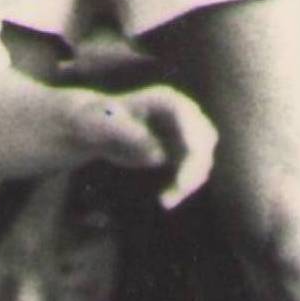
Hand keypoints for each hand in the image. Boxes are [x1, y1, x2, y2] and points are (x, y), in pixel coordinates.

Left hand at [72, 82, 216, 207]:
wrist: (95, 130)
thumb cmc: (97, 120)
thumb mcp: (105, 124)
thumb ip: (128, 133)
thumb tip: (157, 153)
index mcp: (166, 99)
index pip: (189, 118)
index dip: (193, 140)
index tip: (189, 161)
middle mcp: (182, 114)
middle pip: (204, 139)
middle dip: (196, 165)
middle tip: (181, 188)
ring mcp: (184, 133)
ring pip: (202, 159)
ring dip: (189, 182)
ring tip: (166, 201)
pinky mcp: (181, 152)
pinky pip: (191, 172)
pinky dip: (182, 187)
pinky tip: (165, 200)